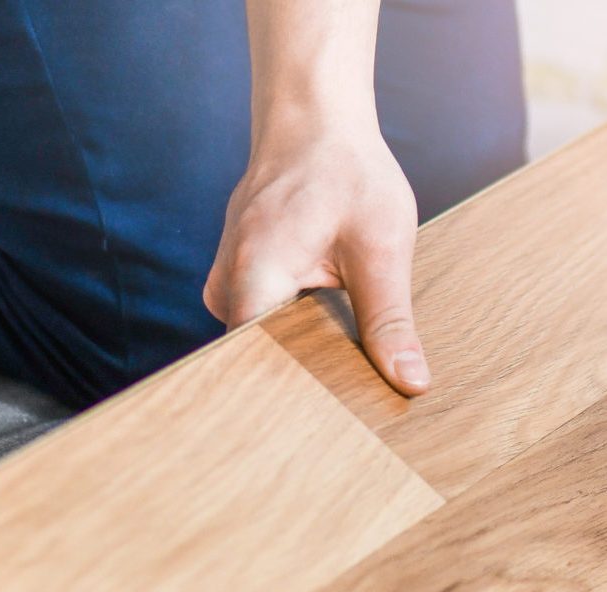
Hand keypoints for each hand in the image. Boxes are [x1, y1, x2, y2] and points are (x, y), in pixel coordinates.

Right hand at [203, 125, 430, 395]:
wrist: (312, 121)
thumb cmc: (347, 172)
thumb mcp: (382, 246)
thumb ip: (390, 320)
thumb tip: (410, 382)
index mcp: (254, 276)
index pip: (258, 368)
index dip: (295, 403)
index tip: (330, 429)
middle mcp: (224, 284)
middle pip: (257, 362)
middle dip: (302, 385)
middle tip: (345, 412)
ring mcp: (222, 282)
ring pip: (258, 345)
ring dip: (296, 358)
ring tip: (335, 372)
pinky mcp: (233, 280)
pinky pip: (258, 323)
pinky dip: (291, 334)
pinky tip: (320, 336)